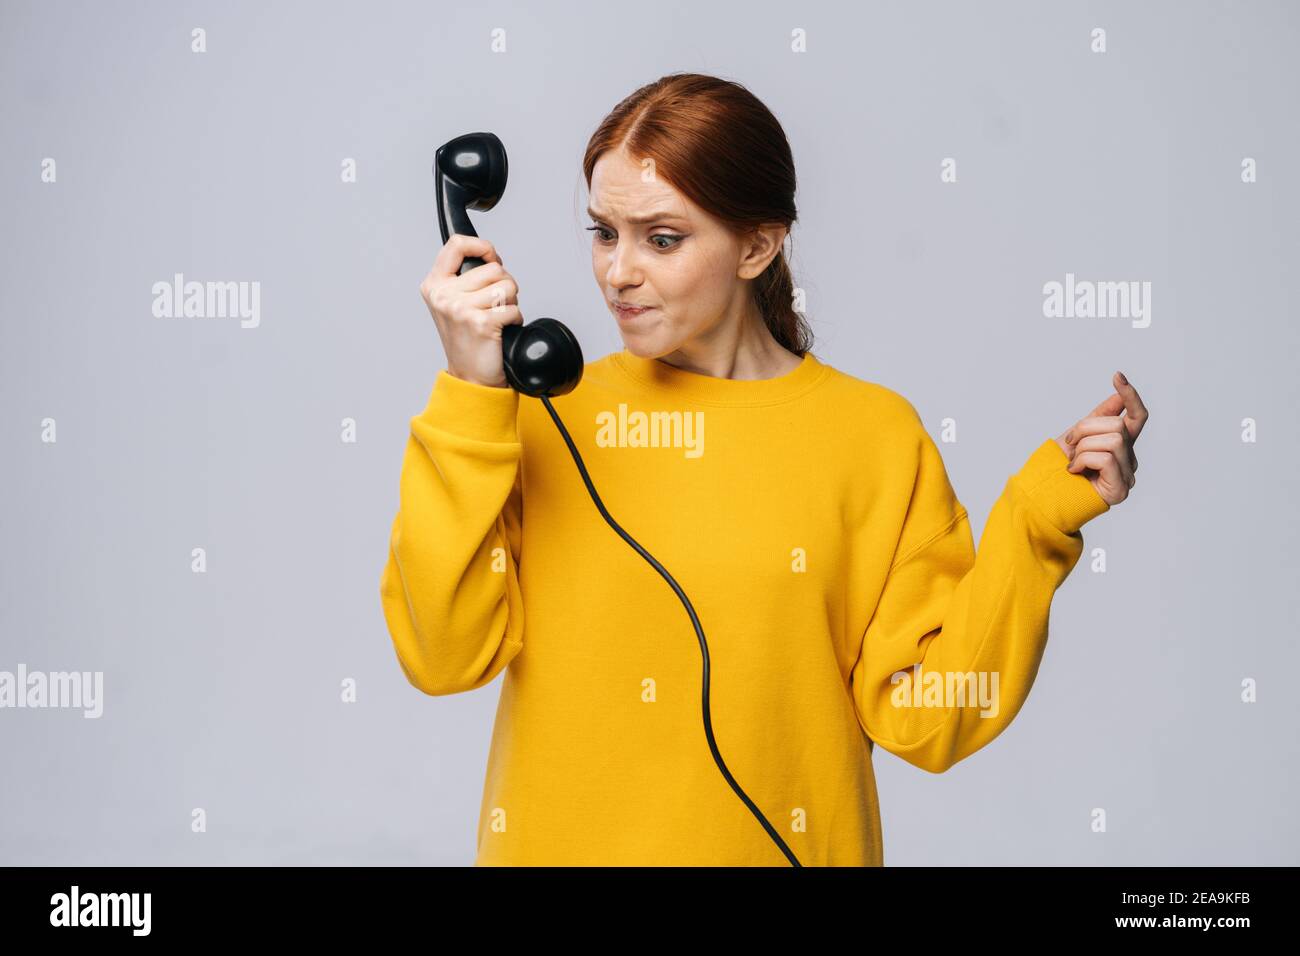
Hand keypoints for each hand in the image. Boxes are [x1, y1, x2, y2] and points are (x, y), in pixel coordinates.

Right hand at [418, 234, 523, 387]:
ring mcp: (460, 309)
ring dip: (510, 302)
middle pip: (493, 268)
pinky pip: (513, 308)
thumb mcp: (452, 303)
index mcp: (434, 285)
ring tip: (497, 317)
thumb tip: (488, 254)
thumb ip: (462, 277)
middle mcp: (444, 295)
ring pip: (507, 286)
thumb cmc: (467, 339)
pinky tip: (503, 330)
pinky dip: (515, 319)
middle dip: (504, 284)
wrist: (470, 376)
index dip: (482, 246)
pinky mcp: (480, 323)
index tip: (492, 258)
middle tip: (494, 304)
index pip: (457, 244)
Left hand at [1054, 371, 1148, 506]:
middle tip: (1071, 444)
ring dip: (1084, 447)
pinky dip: (1083, 461)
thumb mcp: (1079, 436)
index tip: (1117, 376)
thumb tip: (1118, 395)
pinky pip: (1106, 458)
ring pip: (1113, 440)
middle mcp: (1130, 459)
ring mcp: (1128, 475)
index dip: (1130, 396)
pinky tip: (1074, 471)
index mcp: (1122, 443)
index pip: (1137, 416)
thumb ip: (1100, 418)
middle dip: (1086, 429)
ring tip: (1073, 461)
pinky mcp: (1120, 489)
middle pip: (1118, 425)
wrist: (1045, 494)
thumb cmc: (1062, 467)